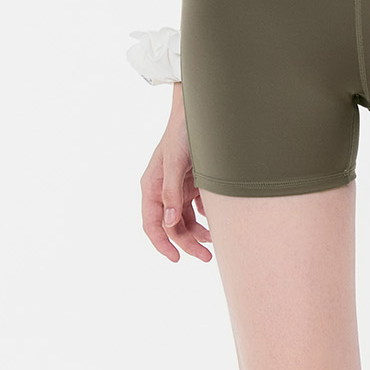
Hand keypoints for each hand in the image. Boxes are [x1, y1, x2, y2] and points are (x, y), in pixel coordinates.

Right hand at [141, 102, 213, 261]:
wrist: (199, 111)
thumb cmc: (182, 133)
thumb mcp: (176, 163)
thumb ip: (171, 192)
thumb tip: (168, 223)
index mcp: (152, 186)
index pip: (151, 224)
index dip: (162, 244)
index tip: (176, 259)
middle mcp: (163, 189)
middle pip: (172, 226)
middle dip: (187, 243)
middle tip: (207, 257)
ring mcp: (178, 187)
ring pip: (186, 220)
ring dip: (199, 233)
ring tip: (216, 241)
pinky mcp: (192, 183)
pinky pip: (198, 208)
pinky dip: (207, 217)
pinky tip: (218, 220)